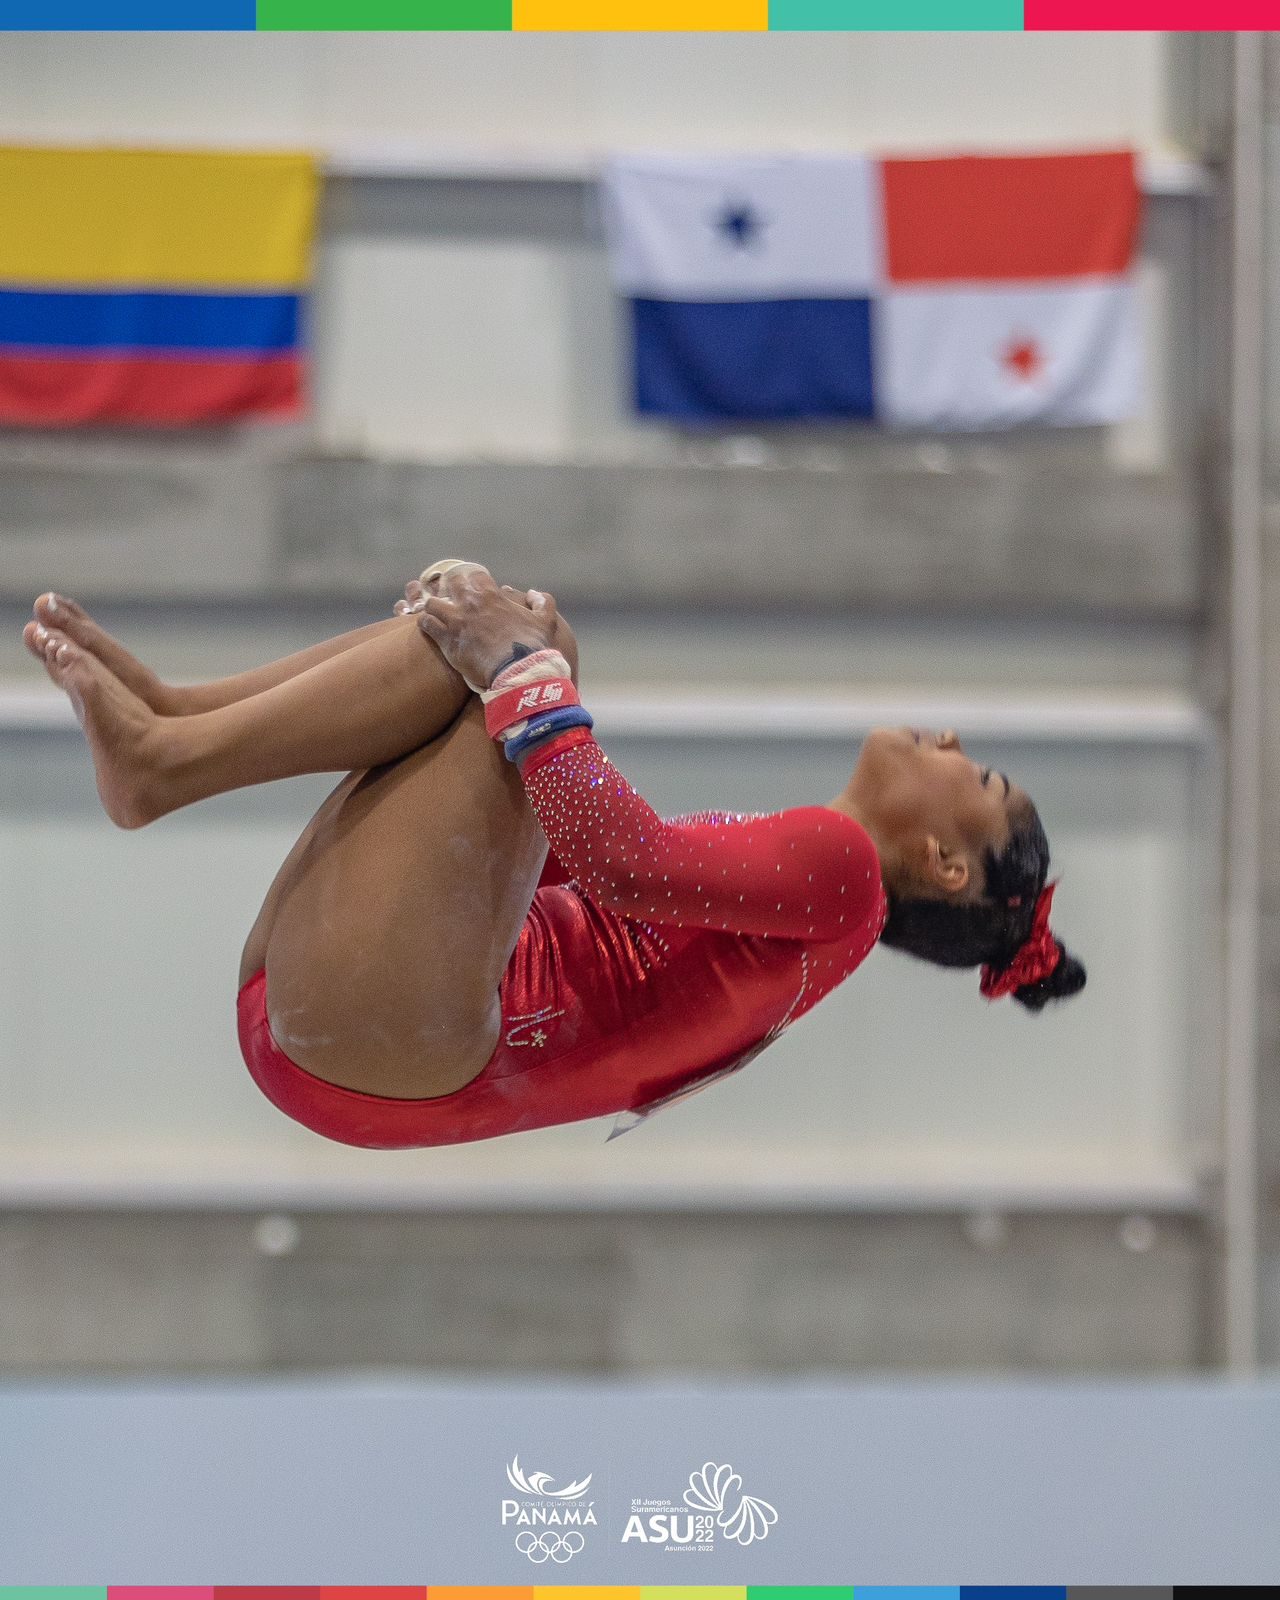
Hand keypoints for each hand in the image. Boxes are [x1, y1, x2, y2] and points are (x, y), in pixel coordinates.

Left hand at [408, 568, 561, 689]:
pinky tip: (427, 627)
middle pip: (450, 584)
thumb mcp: (546, 621)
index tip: (471, 588)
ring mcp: (456, 620)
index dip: (472, 580)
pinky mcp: (446, 640)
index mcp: (492, 595)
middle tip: (450, 599)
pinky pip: (426, 624)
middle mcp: (471, 603)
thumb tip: (534, 593)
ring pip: (432, 603)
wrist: (518, 671)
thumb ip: (543, 602)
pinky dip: (425, 623)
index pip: (475, 575)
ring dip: (433, 607)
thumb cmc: (533, 646)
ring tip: (435, 614)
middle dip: (449, 589)